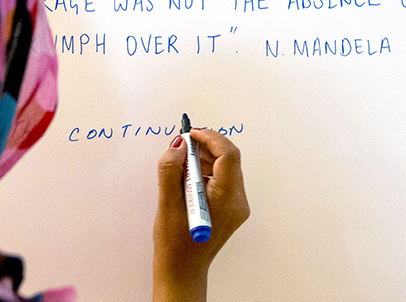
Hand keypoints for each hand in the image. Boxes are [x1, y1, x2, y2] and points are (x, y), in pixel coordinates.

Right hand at [153, 129, 248, 301]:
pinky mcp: (231, 209)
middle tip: (184, 145)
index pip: (228, 155)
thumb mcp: (167, 203)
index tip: (191, 135)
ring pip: (227, 168)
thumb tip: (179, 144)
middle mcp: (238, 202)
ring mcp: (237, 206)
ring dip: (207, 158)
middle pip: (230, 159)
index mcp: (226, 200)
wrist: (182, 271)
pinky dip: (208, 171)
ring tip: (182, 163)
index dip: (210, 138)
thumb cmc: (174, 244)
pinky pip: (224, 179)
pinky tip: (188, 177)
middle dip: (207, 146)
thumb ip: (171, 169)